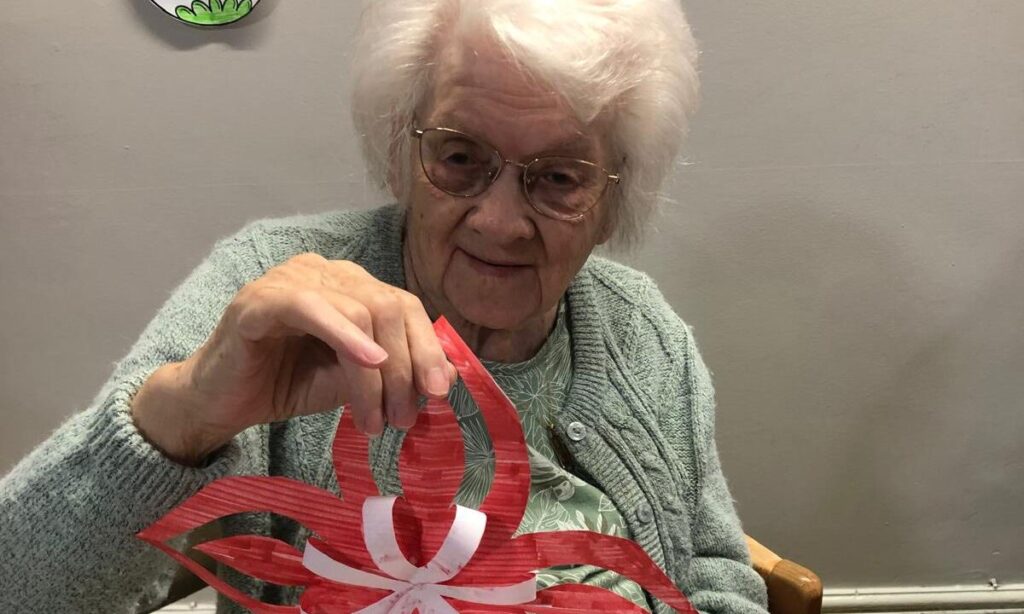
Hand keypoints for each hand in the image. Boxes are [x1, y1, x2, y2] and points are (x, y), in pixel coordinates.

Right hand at [131, 253, 453, 464]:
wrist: (220, 403)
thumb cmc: (285, 384)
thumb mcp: (352, 380)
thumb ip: (393, 371)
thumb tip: (445, 378)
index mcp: (350, 285)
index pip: (403, 305)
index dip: (428, 347)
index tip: (440, 393)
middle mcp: (325, 271)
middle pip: (388, 307)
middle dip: (405, 367)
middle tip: (405, 418)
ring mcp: (290, 279)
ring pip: (359, 313)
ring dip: (376, 374)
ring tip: (376, 418)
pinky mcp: (258, 300)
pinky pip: (311, 307)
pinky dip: (345, 336)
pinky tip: (368, 363)